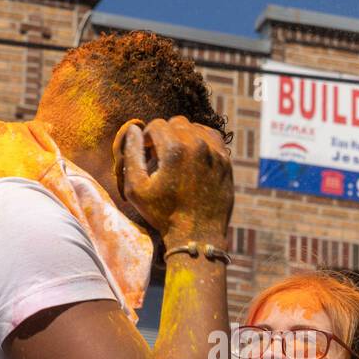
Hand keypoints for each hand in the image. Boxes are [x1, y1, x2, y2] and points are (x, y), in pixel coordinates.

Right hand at [115, 116, 233, 242]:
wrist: (198, 236)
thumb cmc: (163, 215)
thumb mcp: (136, 188)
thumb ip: (132, 154)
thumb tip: (133, 129)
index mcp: (175, 149)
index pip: (157, 125)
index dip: (148, 138)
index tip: (148, 154)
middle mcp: (198, 145)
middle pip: (177, 123)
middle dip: (165, 135)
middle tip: (161, 156)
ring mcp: (216, 153)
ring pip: (196, 128)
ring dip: (183, 137)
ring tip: (177, 158)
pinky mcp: (226, 162)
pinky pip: (213, 139)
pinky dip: (201, 143)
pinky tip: (193, 158)